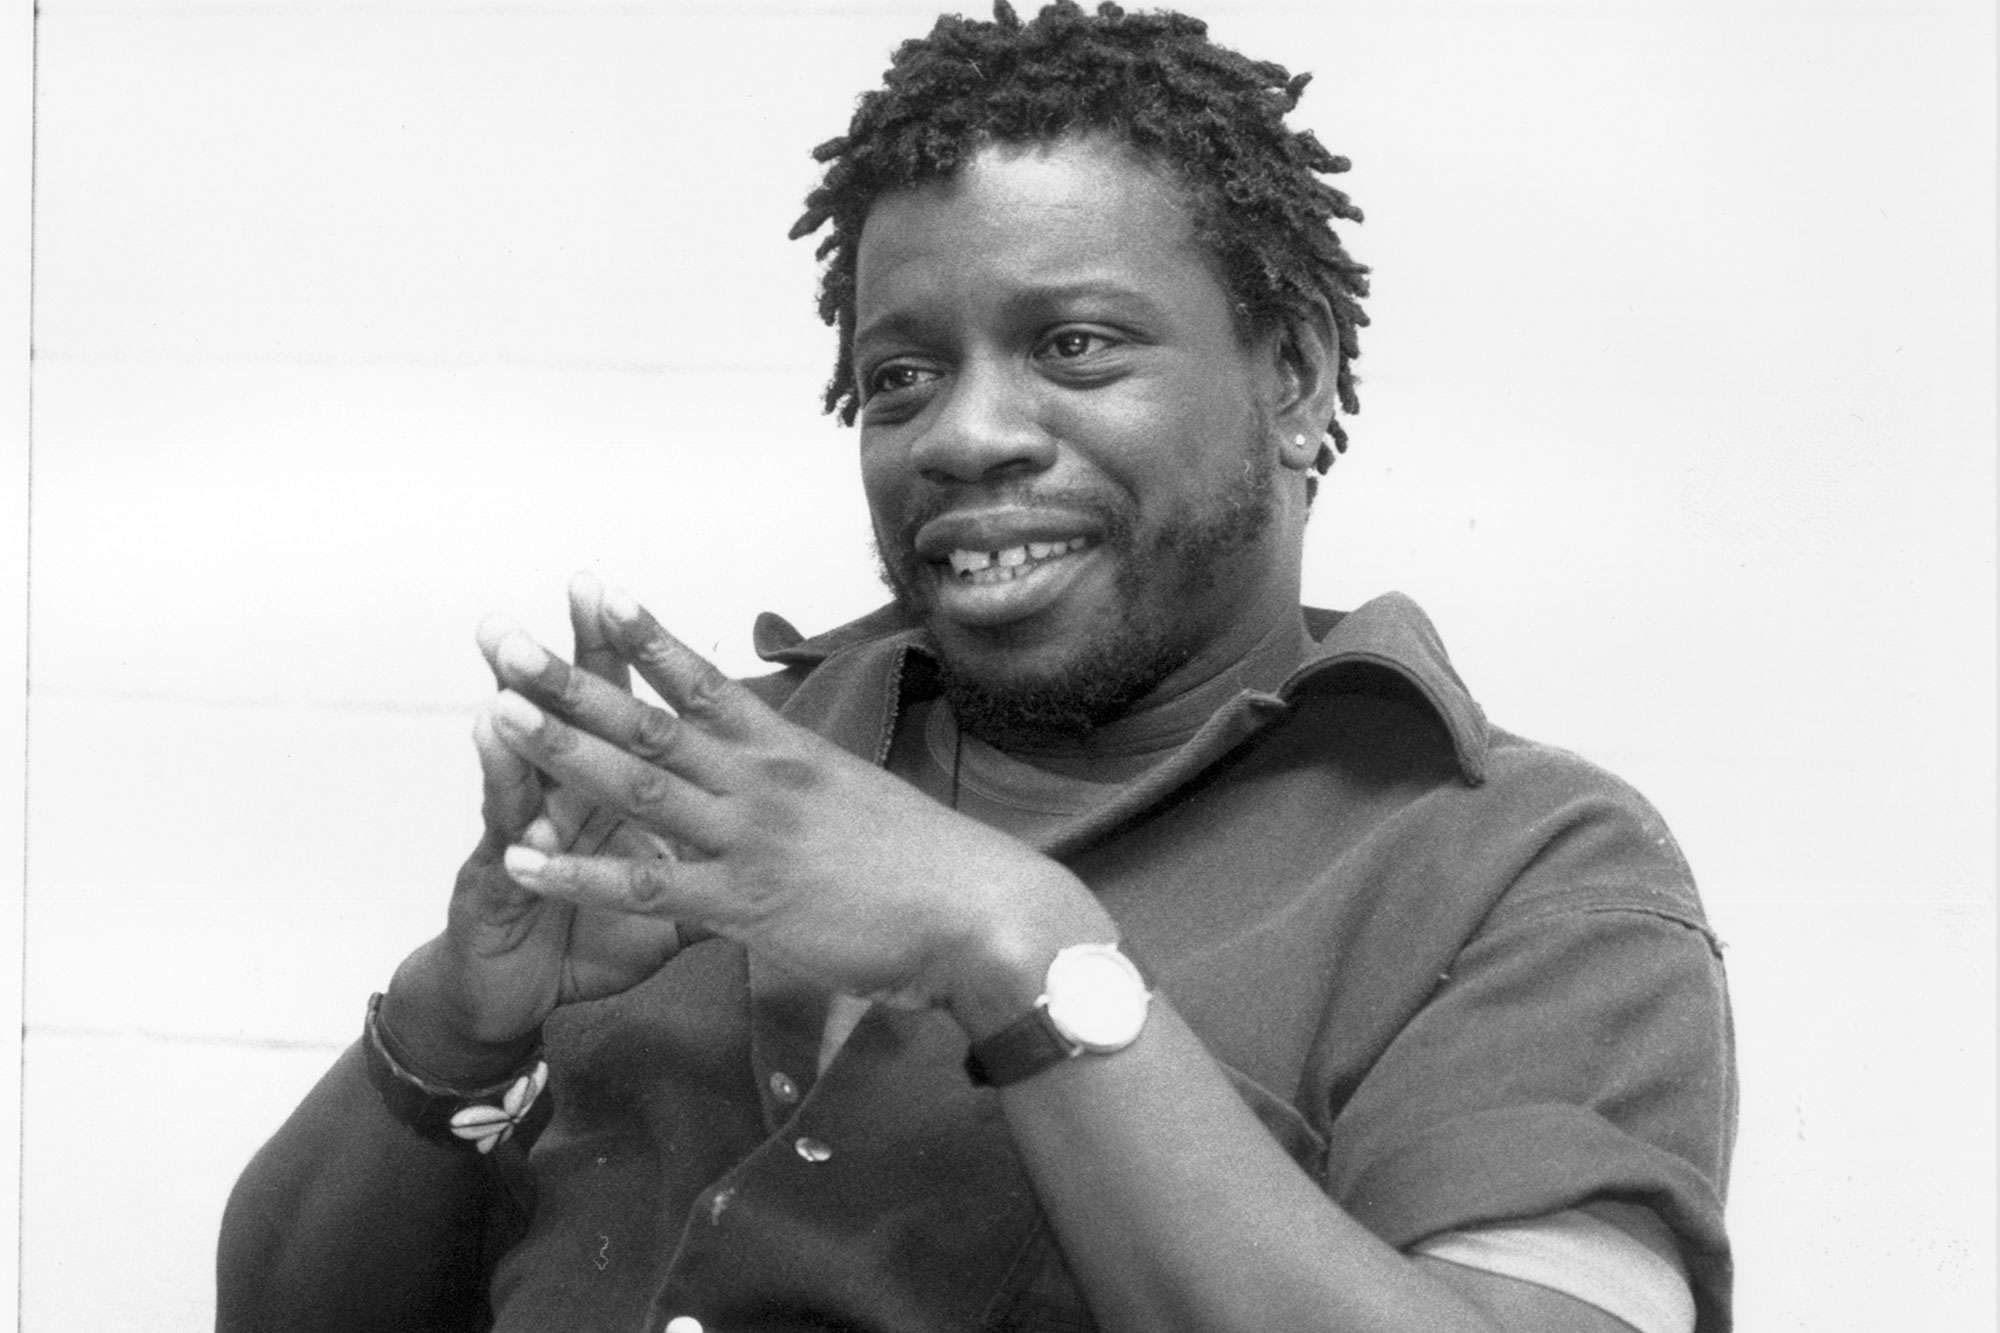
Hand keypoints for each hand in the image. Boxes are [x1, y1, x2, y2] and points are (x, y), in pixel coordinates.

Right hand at [383, 575, 685, 1074]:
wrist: (515, 1004)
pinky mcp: (497, 877)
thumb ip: (720, 868)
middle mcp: (565, 800)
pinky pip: (504, 826)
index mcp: (614, 800)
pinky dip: (503, 781)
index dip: (642, 654)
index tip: (647, 593)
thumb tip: (785, 846)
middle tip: (580, 583)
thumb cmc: (589, 944)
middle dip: (582, 650)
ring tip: (516, 649)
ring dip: (527, 701)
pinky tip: (487, 732)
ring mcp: (527, 833)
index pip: (635, 711)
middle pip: (580, 716)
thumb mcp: (674, 910)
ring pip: (530, 756)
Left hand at [486, 585, 1111, 1028]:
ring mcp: (748, 839)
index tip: (590, 588)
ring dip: (560, 749)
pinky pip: (644, 885)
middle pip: (646, 717)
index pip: (702, 679)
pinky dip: (577, 871)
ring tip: (495, 711)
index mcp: (788, 753)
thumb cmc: (932, 865)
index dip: (642, 633)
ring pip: (636, 785)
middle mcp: (759, 782)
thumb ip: (810, 793)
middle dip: (567, 676)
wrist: (980, 912)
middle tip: (499, 636)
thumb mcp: (862, 806)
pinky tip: (520, 858)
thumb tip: (792, 784)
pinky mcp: (745, 903)